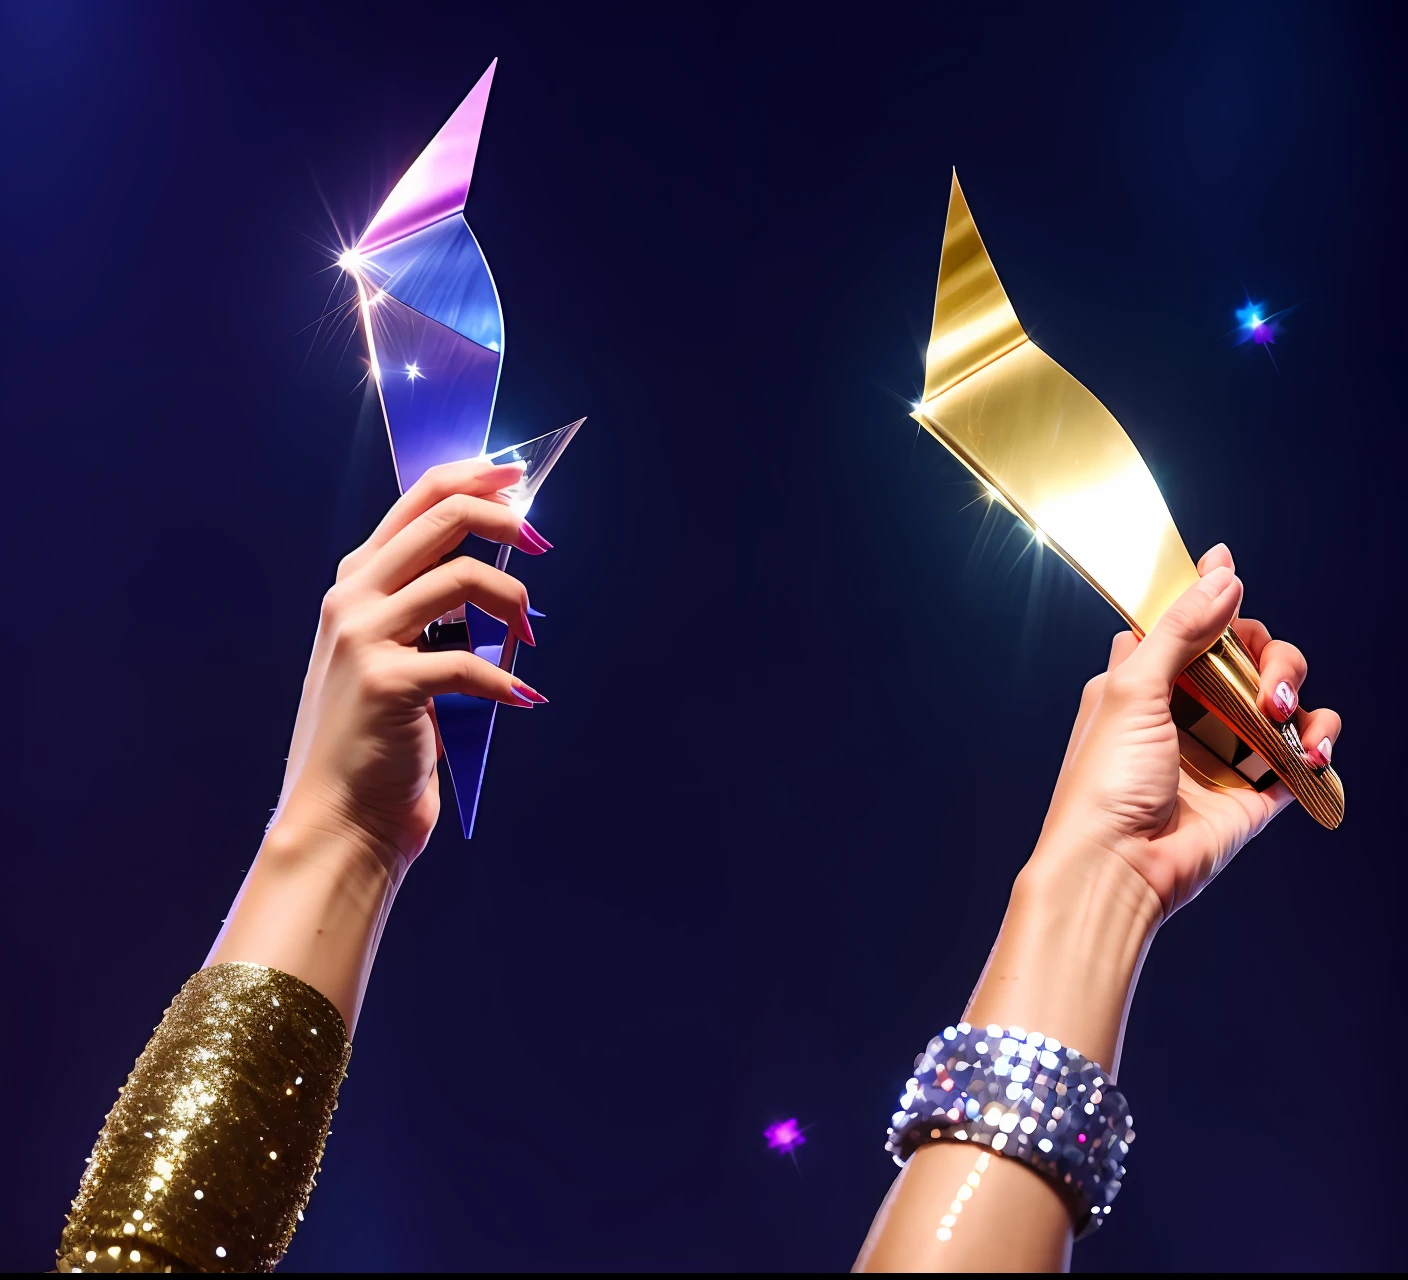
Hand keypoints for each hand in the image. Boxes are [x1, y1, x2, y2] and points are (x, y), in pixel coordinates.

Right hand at [269, 457, 550, 873]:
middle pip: (440, 519)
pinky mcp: (389, 684)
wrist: (339, 819)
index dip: (472, 478)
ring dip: (513, 604)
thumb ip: (421, 612)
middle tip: (541, 541)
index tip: (516, 475)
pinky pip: (468, 663)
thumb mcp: (387, 657)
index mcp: (355, 585)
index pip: (416, 502)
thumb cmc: (375, 741)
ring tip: (528, 641)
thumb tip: (488, 580)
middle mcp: (353, 600)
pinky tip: (521, 701)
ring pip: (462, 578)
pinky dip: (505, 683)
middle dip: (503, 519)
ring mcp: (365, 639)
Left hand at [1035, 543, 1341, 916]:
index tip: (1229, 574)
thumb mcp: (1132, 688)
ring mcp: (1223, 749)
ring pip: (1282, 697)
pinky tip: (1307, 751)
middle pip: (1247, 655)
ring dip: (1296, 695)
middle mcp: (1184, 710)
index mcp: (1141, 681)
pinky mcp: (1256, 789)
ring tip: (1282, 716)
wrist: (1117, 867)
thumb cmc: (1102, 784)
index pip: (1185, 625)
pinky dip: (1317, 742)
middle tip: (1265, 678)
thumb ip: (1181, 629)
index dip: (1208, 601)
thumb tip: (1223, 575)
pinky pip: (1303, 751)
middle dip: (1268, 654)